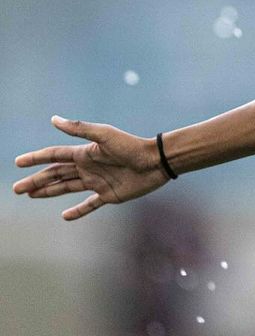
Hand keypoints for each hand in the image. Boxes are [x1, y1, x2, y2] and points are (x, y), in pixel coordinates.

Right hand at [12, 116, 169, 219]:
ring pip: (66, 187)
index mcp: (85, 153)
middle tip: (17, 189)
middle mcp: (88, 167)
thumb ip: (79, 129)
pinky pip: (89, 205)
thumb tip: (54, 119)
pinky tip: (65, 216)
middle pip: (56, 174)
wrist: (156, 162)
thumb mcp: (104, 135)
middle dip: (36, 180)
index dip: (36, 158)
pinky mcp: (109, 195)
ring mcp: (97, 182)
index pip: (54, 156)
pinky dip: (78, 211)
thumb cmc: (131, 146)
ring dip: (48, 192)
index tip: (18, 162)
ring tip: (31, 195)